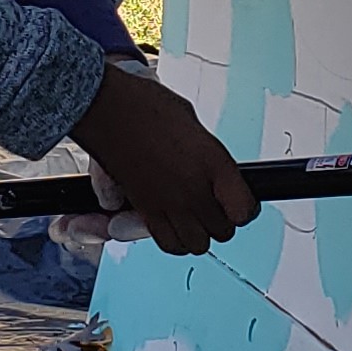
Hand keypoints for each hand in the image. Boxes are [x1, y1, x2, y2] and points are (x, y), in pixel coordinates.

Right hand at [65, 63, 254, 255]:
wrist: (107, 110)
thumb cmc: (145, 105)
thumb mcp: (191, 121)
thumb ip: (206, 153)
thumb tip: (209, 168)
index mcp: (214, 163)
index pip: (245, 210)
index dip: (244, 208)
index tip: (239, 201)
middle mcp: (194, 190)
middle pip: (223, 231)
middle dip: (221, 222)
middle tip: (214, 208)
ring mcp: (169, 204)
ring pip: (197, 244)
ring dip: (199, 234)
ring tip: (194, 220)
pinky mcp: (145, 211)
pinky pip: (169, 243)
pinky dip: (174, 240)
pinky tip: (174, 225)